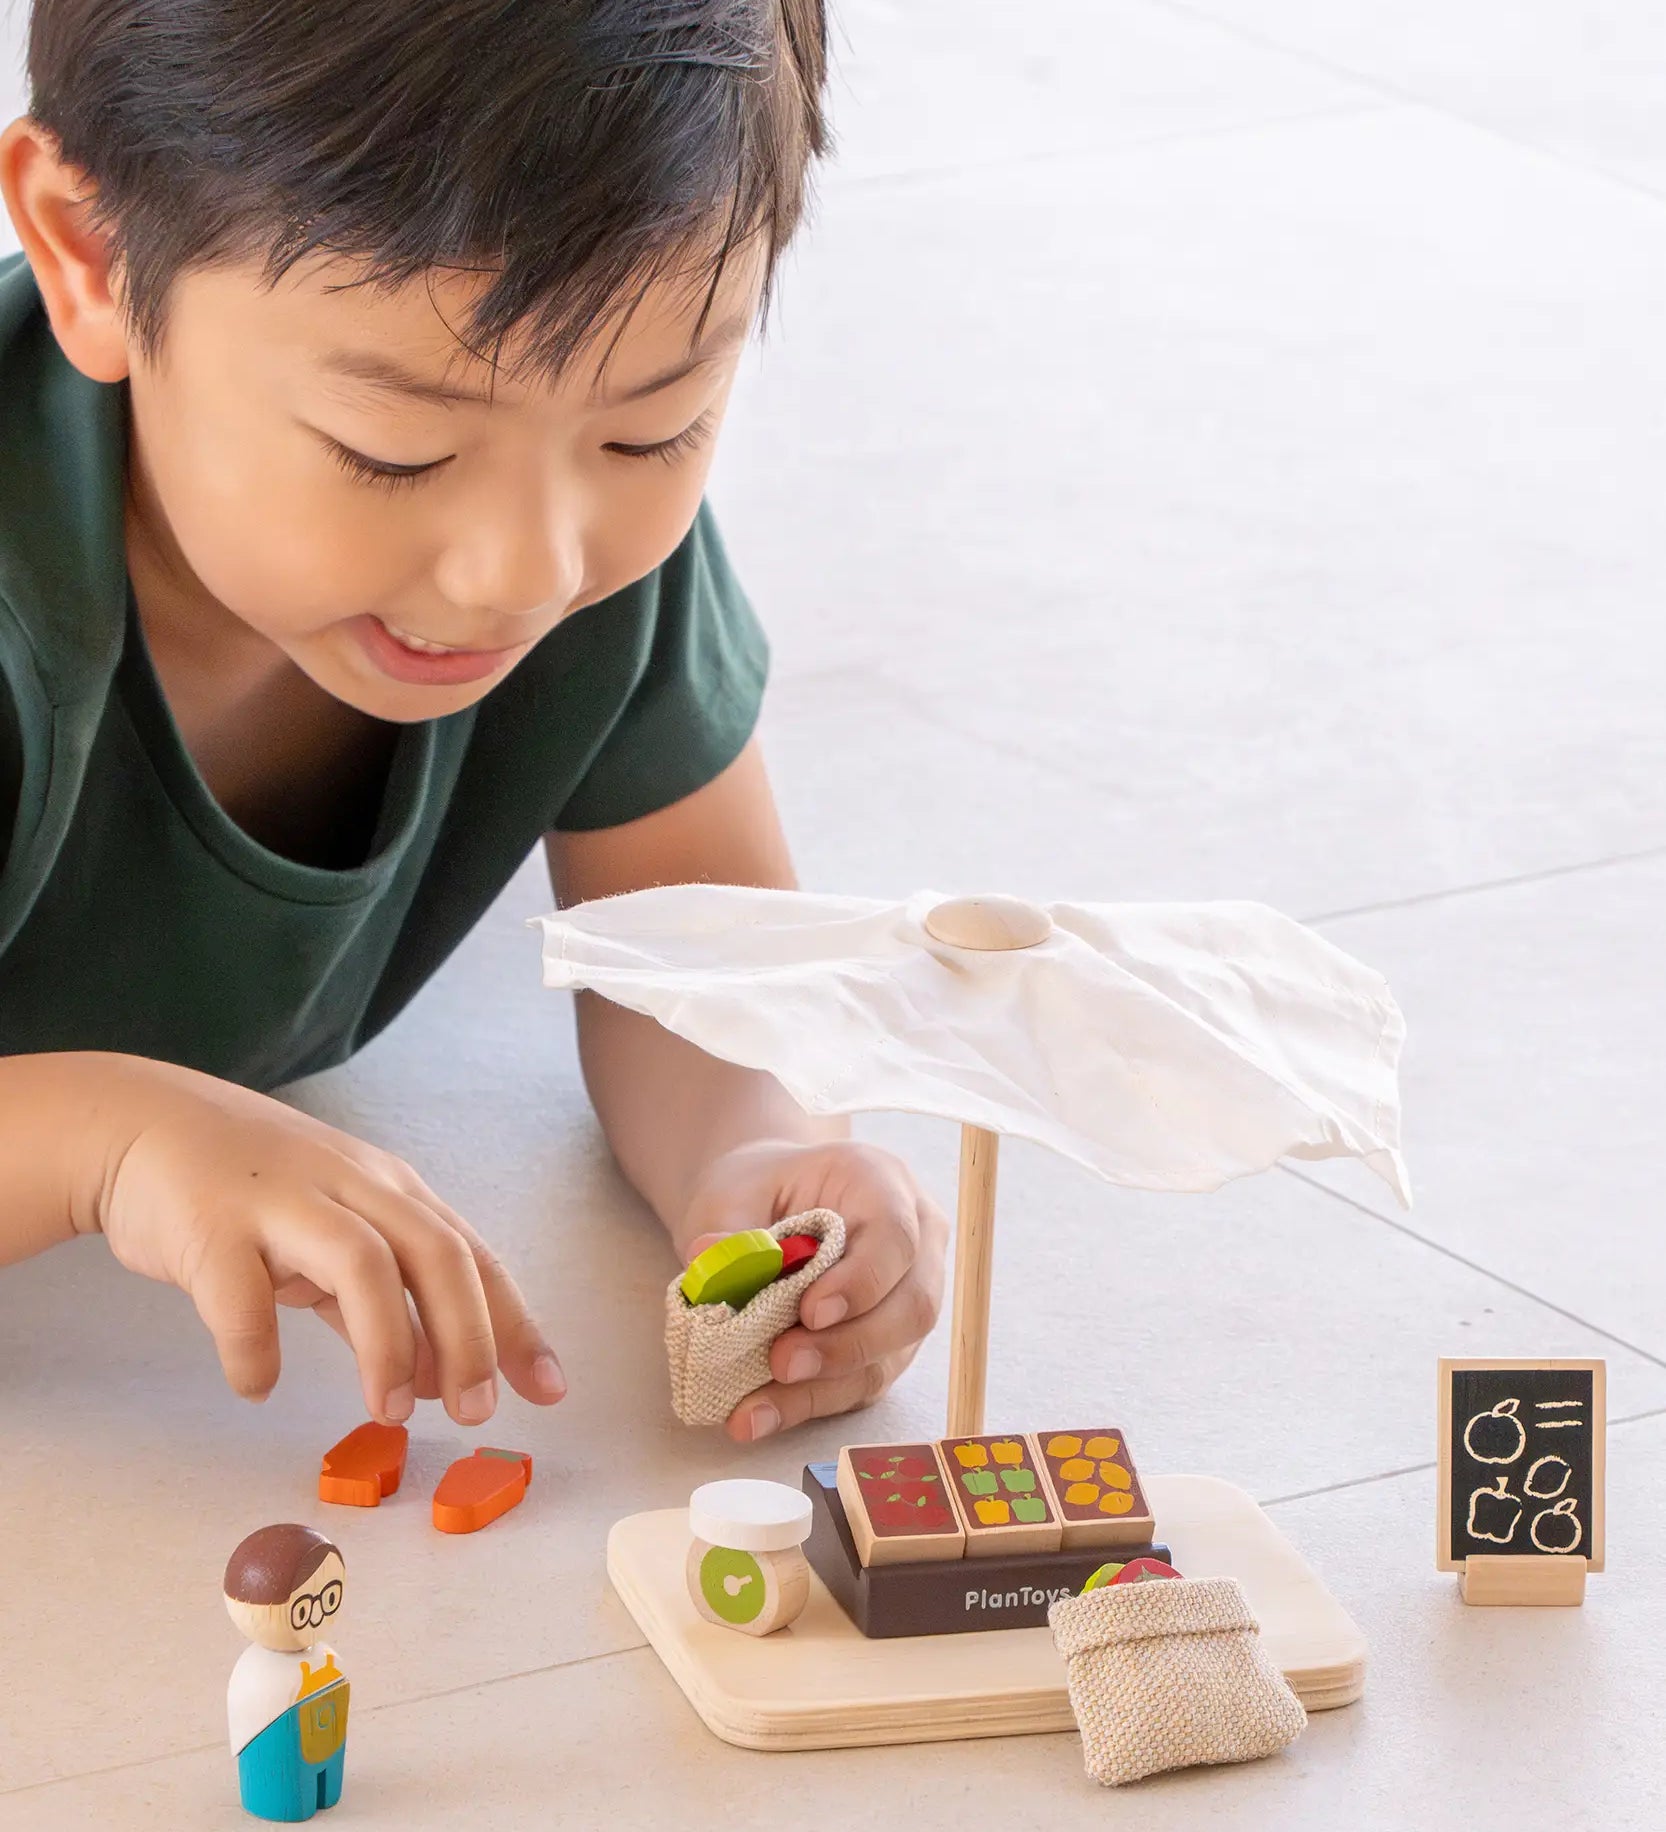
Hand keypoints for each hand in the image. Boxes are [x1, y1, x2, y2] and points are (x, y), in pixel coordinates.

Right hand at [80, 1056, 563, 1424]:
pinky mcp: (213, 1223)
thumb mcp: (334, 1231)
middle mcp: (352, 1185)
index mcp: (391, 1191)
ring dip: (388, 1344)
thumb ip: (382, 1300)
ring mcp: (284, 1199)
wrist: (145, 1125)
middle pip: (437, 1252)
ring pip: (362, 1263)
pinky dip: (256, 1350)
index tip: (549, 1389)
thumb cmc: (254, 1190)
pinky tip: (257, 1384)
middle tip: (474, 1412)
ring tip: (392, 1412)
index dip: (516, 1325)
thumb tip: (433, 1377)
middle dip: (469, 1336)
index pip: (473, 1257)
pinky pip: (242, 1296)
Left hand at [680, 1138, 948, 1442]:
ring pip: (892, 1355)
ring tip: (757, 1405)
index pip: (896, 1236)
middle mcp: (914, 1241)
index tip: (811, 1312)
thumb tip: (708, 1258)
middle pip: (913, 1304)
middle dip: (848, 1344)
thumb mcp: (732, 1194)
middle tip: (782, 1362)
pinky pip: (861, 1384)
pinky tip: (759, 1416)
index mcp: (881, 1183)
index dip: (862, 1280)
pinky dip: (810, 1403)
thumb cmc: (758, 1191)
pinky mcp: (886, 1345)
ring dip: (826, 1386)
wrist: (762, 1207)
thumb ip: (727, 1226)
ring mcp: (906, 1297)